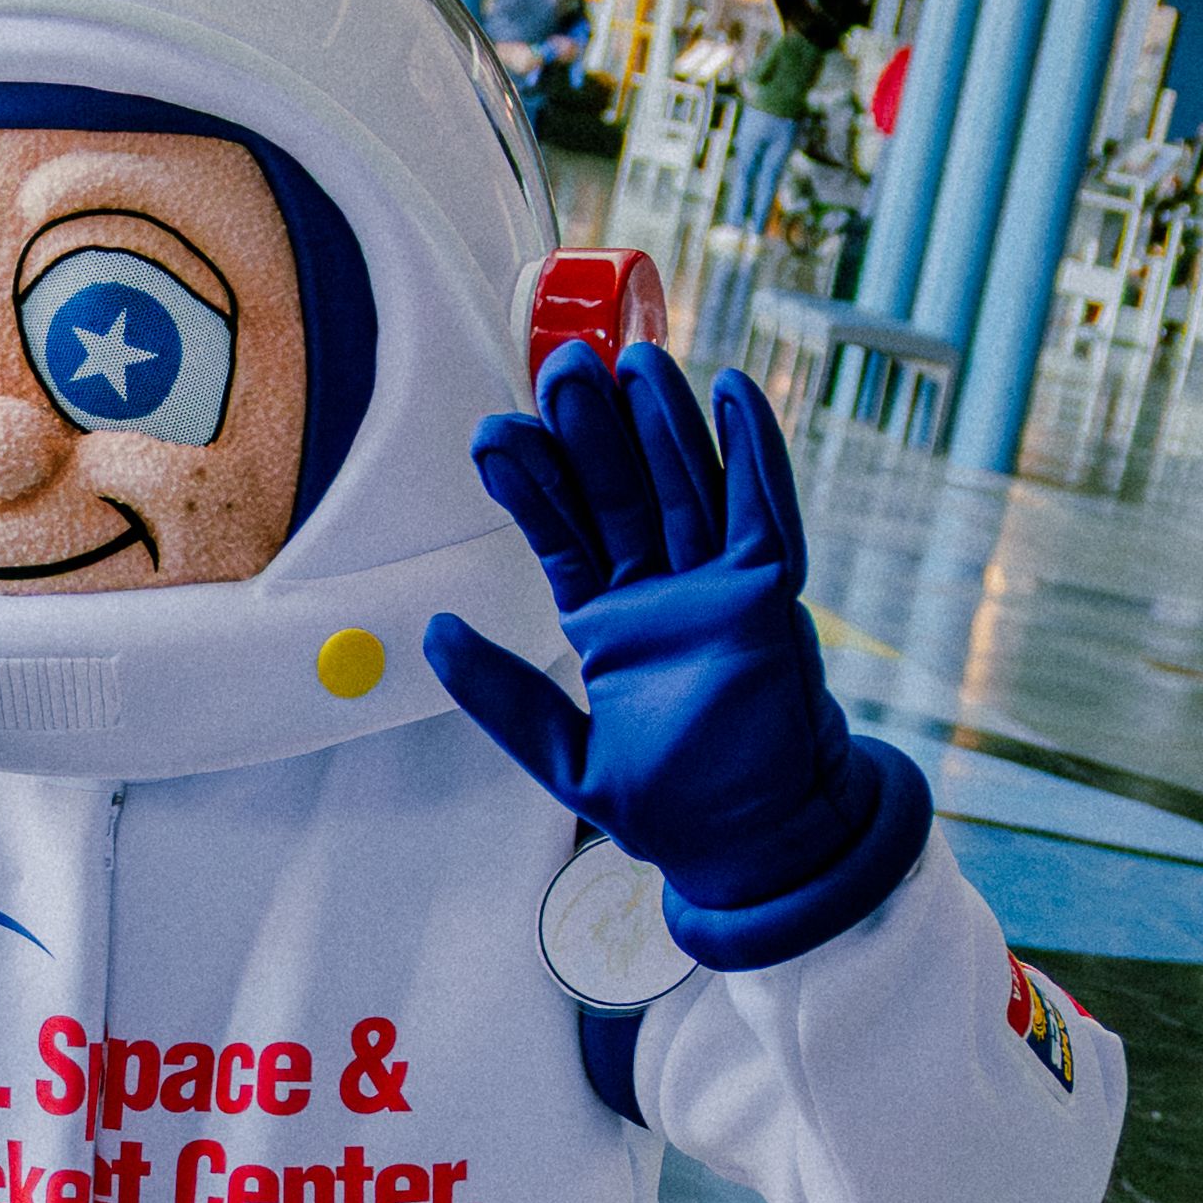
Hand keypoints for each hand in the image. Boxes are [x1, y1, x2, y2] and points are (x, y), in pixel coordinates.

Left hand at [422, 343, 927, 968]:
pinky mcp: (770, 599)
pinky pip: (763, 510)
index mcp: (608, 625)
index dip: (532, 484)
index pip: (563, 535)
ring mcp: (718, 590)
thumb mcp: (564, 755)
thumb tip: (433, 632)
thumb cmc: (673, 809)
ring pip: (685, 485)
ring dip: (659, 421)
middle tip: (559, 365)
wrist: (753, 847)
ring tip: (628, 355)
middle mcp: (662, 595)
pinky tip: (730, 392)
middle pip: (622, 492)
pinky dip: (750, 450)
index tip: (495, 434)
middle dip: (591, 431)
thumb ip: (502, 695)